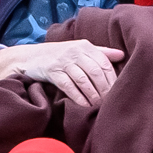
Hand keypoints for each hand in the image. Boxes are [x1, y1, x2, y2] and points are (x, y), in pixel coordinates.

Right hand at [0, 40, 124, 107]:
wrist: (30, 57)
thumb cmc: (60, 55)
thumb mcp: (80, 49)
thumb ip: (100, 52)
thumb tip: (122, 55)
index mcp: (85, 45)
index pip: (105, 63)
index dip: (112, 79)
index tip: (117, 92)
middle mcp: (75, 51)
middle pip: (96, 72)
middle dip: (104, 89)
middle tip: (109, 103)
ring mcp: (63, 61)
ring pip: (83, 80)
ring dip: (92, 95)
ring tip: (97, 106)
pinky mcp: (52, 71)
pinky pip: (68, 86)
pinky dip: (78, 97)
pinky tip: (83, 105)